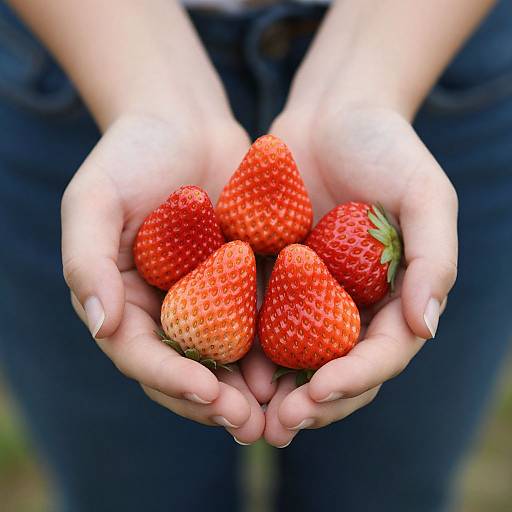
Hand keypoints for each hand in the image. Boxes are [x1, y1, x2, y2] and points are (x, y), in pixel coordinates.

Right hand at [62, 112, 266, 443]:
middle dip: (213, 402)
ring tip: (278, 415)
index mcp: (121, 299)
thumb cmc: (133, 153)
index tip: (206, 392)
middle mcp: (161, 309)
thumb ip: (87, 261)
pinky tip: (301, 368)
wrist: (185, 123)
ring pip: (223, 359)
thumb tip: (100, 324)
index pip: (139, 354)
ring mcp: (203, 299)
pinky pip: (256, 323)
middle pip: (183, 369)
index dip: (169, 378)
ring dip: (247, 391)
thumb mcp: (94, 199)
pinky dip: (273, 350)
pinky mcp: (239, 284)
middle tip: (248, 426)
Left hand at [259, 104, 456, 446]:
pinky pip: (260, 320)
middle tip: (280, 426)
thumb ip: (433, 259)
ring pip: (296, 358)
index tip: (321, 391)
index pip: (382, 354)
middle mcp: (354, 304)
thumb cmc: (384, 146)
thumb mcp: (424, 194)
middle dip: (314, 402)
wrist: (330, 114)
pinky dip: (246, 348)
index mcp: (395, 295)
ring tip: (248, 417)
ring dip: (275, 392)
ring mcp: (313, 294)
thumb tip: (427, 326)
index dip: (356, 379)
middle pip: (338, 368)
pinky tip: (222, 368)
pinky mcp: (276, 277)